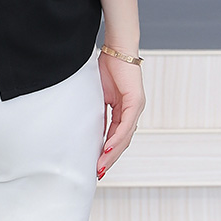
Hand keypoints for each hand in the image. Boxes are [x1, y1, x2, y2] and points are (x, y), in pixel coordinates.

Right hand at [95, 50, 145, 178]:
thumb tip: (84, 122)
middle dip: (110, 158)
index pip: (116, 136)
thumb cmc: (107, 65)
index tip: (97, 165)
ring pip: (125, 137)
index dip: (107, 151)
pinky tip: (108, 148)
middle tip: (99, 173)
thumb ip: (97, 108)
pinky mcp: (135, 101)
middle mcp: (133, 111)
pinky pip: (126, 125)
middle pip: (123, 141)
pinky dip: (117, 138)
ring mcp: (135, 107)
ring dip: (112, 153)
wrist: (117, 47)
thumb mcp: (98, 92)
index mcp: (124, 109)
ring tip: (101, 166)